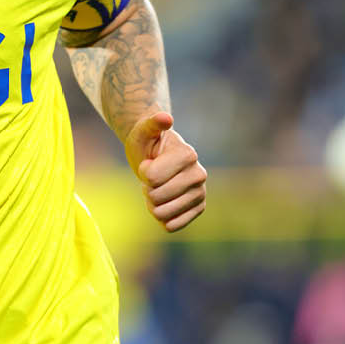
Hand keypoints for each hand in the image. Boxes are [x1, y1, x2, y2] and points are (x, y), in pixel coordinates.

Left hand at [124, 111, 205, 232]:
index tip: (149, 162)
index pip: (153, 178)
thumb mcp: (144, 130)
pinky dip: (161, 218)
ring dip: (152, 205)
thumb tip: (165, 118)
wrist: (155, 155)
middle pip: (157, 197)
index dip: (144, 172)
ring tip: (157, 189)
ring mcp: (200, 193)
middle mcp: (199, 174)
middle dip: (147, 189)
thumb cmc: (147, 141)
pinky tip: (164, 204)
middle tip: (152, 178)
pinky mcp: (198, 208)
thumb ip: (152, 123)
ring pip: (163, 214)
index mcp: (188, 155)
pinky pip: (172, 226)